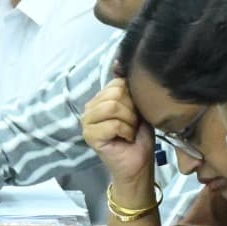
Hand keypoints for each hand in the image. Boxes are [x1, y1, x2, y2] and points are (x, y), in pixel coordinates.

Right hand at [81, 76, 156, 193]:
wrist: (139, 163)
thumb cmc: (139, 136)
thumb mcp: (138, 108)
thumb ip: (129, 89)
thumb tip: (118, 61)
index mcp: (100, 99)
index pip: (117, 83)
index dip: (132, 98)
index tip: (135, 113)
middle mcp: (90, 108)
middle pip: (115, 95)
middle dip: (131, 111)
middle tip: (132, 125)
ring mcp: (87, 122)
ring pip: (112, 107)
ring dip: (129, 122)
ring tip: (128, 132)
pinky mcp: (89, 136)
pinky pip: (113, 124)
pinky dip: (125, 132)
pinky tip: (124, 139)